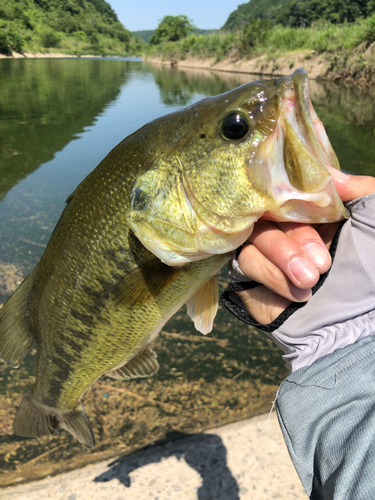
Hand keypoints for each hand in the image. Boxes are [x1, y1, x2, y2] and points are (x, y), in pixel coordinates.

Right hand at [236, 171, 374, 324]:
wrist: (358, 329)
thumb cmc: (373, 272)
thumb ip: (359, 188)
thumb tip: (325, 170)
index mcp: (318, 213)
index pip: (290, 189)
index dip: (295, 196)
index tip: (312, 210)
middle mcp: (290, 228)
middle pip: (268, 212)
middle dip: (293, 237)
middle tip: (323, 264)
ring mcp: (269, 252)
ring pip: (254, 236)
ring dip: (282, 257)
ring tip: (312, 280)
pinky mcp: (251, 277)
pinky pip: (245, 262)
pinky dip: (270, 275)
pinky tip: (297, 295)